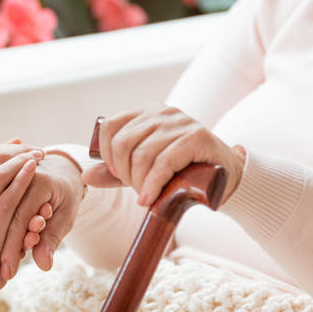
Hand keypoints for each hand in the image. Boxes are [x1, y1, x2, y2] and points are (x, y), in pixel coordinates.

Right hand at [0, 152, 84, 289]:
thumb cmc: (65, 195)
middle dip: (1, 254)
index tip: (9, 273)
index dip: (14, 247)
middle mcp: (18, 177)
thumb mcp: (64, 217)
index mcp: (38, 180)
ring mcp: (7, 179)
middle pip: (3, 220)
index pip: (20, 218)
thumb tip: (44, 265)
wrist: (61, 167)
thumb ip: (51, 239)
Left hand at [82, 105, 245, 206]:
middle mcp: (162, 112)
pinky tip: (150, 199)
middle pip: (123, 142)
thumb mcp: (144, 171)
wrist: (226, 178)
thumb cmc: (183, 173)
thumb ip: (116, 172)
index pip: (110, 126)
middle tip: (137, 190)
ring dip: (139, 183)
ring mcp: (180, 122)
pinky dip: (152, 184)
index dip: (107, 155)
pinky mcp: (196, 137)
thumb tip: (86, 175)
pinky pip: (163, 162)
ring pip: (142, 154)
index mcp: (147, 113)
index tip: (118, 174)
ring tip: (147, 196)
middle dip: (123, 173)